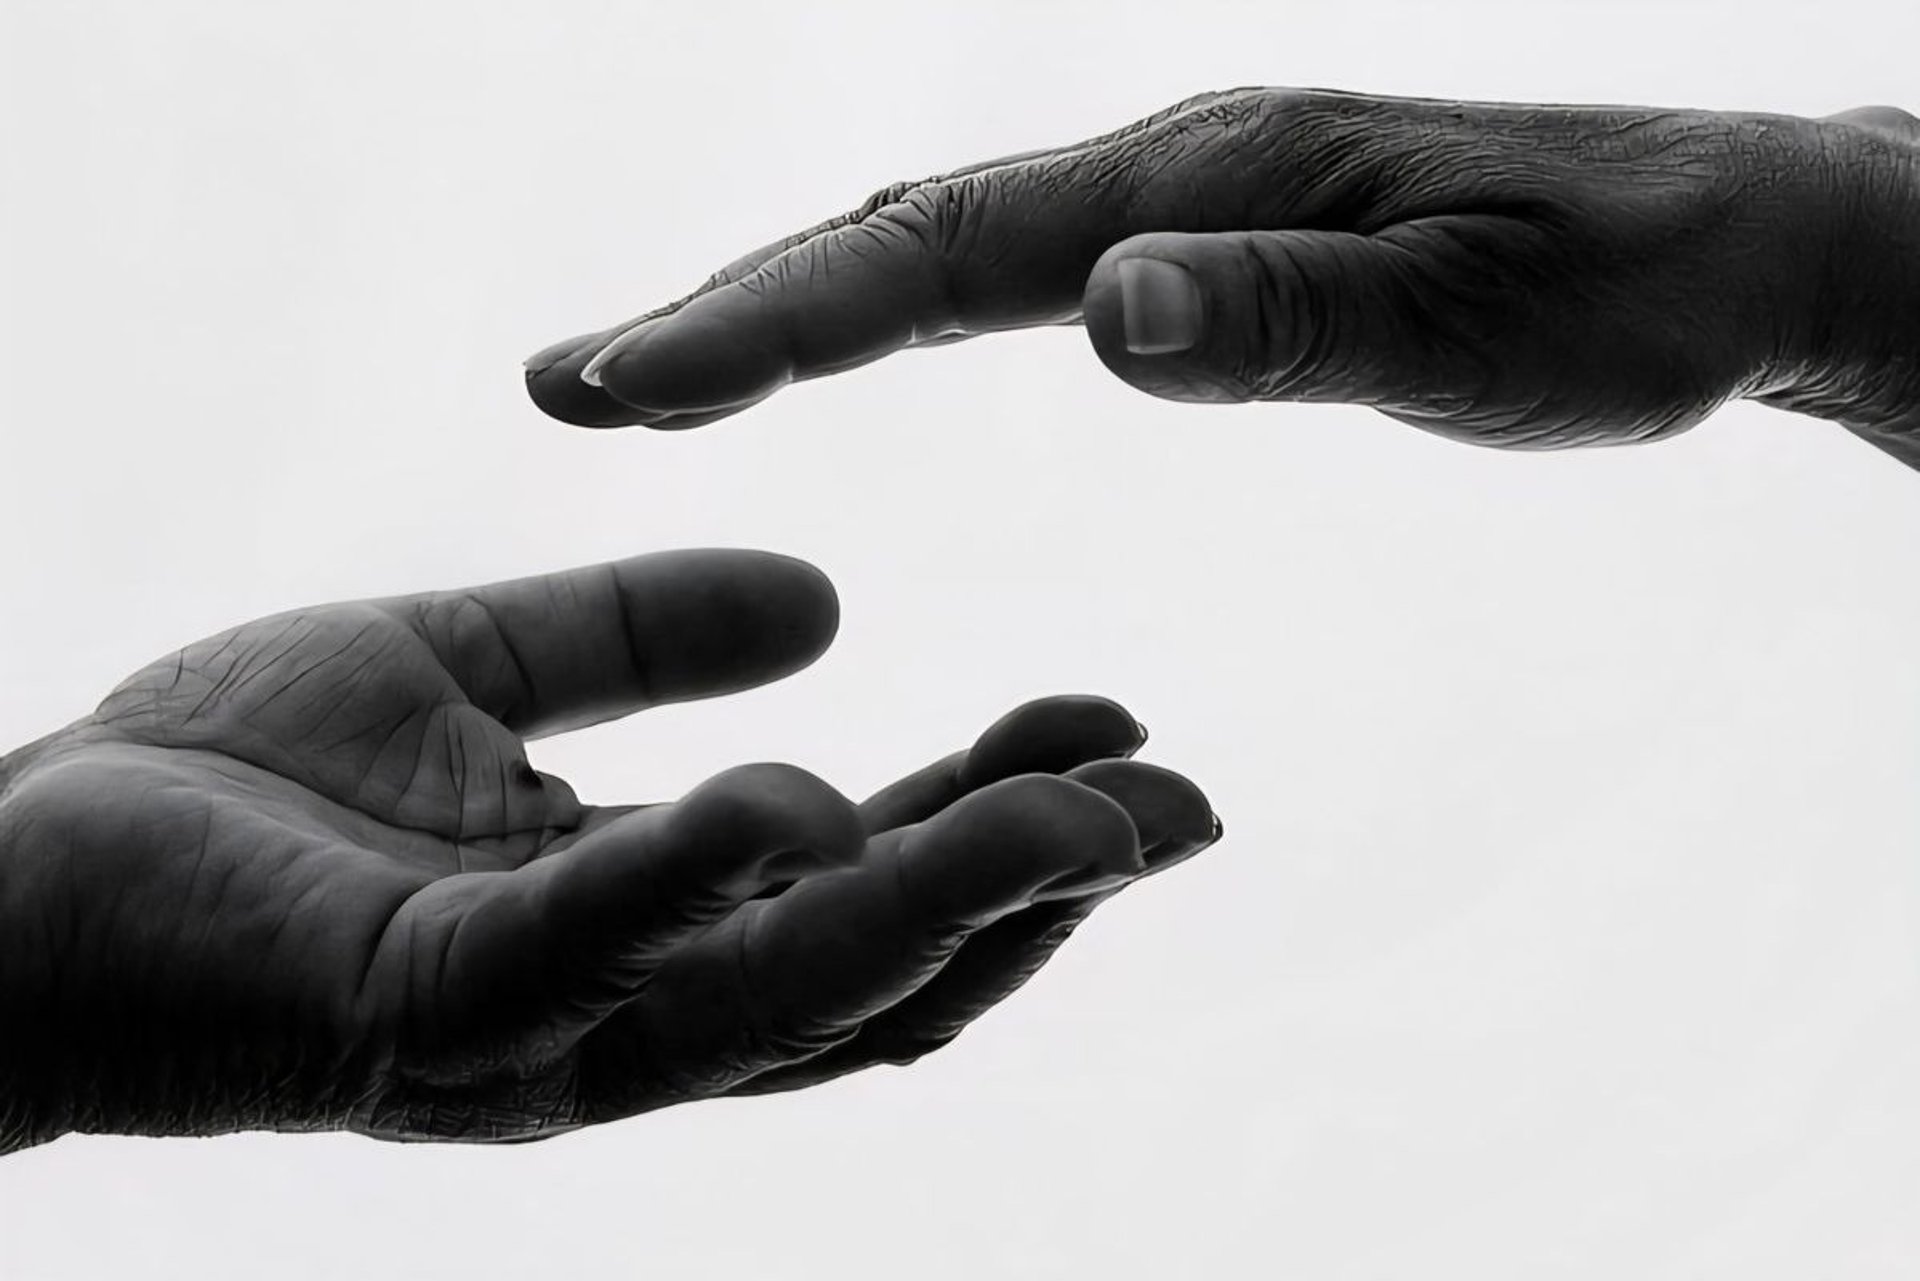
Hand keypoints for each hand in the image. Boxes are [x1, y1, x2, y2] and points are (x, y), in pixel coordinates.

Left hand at [0, 550, 1217, 1150]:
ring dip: (938, 913)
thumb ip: (635, 642)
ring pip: (772, 999)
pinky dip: (693, 886)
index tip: (1115, 731)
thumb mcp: (469, 674)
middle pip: (866, 980)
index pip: (857, 887)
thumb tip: (829, 608)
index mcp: (631, 928)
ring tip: (1085, 822)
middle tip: (1182, 809)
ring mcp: (520, 1033)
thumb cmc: (224, 787)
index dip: (997, 823)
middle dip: (1033, 902)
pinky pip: (576, 958)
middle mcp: (607, 1013)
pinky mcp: (409, 1014)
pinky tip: (804, 798)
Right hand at [525, 90, 1919, 461]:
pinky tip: (844, 338)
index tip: (617, 385)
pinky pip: (1009, 269)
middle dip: (724, 312)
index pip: (944, 255)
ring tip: (652, 374)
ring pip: (939, 245)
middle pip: (901, 232)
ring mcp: (1180, 203)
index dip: (766, 324)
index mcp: (1208, 184)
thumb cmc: (1630, 286)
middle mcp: (1169, 173)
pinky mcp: (1206, 242)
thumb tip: (1097, 309)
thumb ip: (1292, 321)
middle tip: (568, 386)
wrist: (1732, 242)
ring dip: (784, 305)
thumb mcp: (1482, 319)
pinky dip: (891, 304)